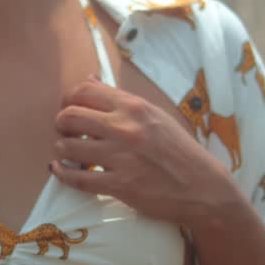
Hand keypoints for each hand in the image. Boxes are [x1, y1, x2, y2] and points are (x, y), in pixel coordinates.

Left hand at [51, 76, 235, 228]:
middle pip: (69, 117)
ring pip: (67, 148)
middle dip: (61, 125)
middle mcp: (125, 128)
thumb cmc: (178, 150)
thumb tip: (89, 79)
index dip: (68, 100)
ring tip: (70, 155)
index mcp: (133, 107)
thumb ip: (119, 99)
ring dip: (62, 151)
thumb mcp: (154, 115)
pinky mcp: (120, 185)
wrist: (203, 185)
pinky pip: (77, 179)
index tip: (69, 110)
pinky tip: (61, 171)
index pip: (83, 91)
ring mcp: (121, 157)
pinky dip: (62, 174)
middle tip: (67, 133)